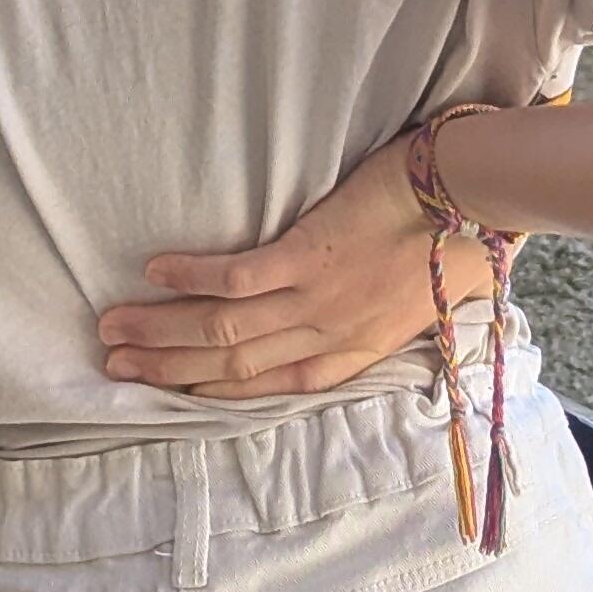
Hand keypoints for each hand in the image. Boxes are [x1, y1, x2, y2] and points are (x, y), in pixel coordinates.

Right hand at [95, 136, 480, 400]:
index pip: (266, 386)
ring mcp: (316, 299)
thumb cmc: (456, 242)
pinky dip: (191, 278)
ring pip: (223, 330)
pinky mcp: (310, 254)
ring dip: (163, 332)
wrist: (477, 201)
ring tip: (115, 328)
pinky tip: (153, 273)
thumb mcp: (416, 301)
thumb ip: (374, 317)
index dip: (211, 391)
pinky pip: (238, 276)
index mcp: (352, 353)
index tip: (168, 390)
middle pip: (231, 365)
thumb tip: (346, 312)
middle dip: (169, 368)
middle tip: (116, 365)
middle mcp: (327, 336)